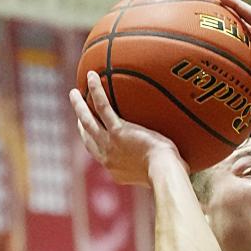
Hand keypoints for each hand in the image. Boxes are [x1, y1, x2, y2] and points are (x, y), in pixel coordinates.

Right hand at [70, 72, 185, 184]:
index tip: (94, 135)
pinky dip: (96, 90)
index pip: (101, 155)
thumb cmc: (170, 174)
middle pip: (89, 139)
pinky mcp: (118, 132)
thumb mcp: (160, 172)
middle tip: (78, 115)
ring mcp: (110, 145)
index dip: (95, 144)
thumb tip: (177, 161)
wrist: (165, 173)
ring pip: (88, 121)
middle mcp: (108, 159)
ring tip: (74, 93)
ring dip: (79, 106)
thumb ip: (158, 164)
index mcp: (116, 171)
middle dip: (81, 126)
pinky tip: (92, 76)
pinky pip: (103, 107)